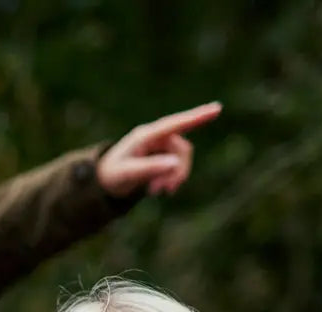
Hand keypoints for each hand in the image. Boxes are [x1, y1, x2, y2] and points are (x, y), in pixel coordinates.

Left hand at [97, 102, 221, 197]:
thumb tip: (175, 163)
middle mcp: (155, 138)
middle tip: (164, 191)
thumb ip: (149, 168)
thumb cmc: (112, 175)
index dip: (196, 117)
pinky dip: (171, 179)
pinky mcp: (162, 157)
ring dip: (174, 177)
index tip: (217, 108)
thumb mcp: (127, 174)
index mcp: (145, 136)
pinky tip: (158, 190)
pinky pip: (176, 166)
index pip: (174, 124)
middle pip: (182, 149)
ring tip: (155, 192)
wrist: (104, 182)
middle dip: (177, 171)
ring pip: (181, 159)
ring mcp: (160, 147)